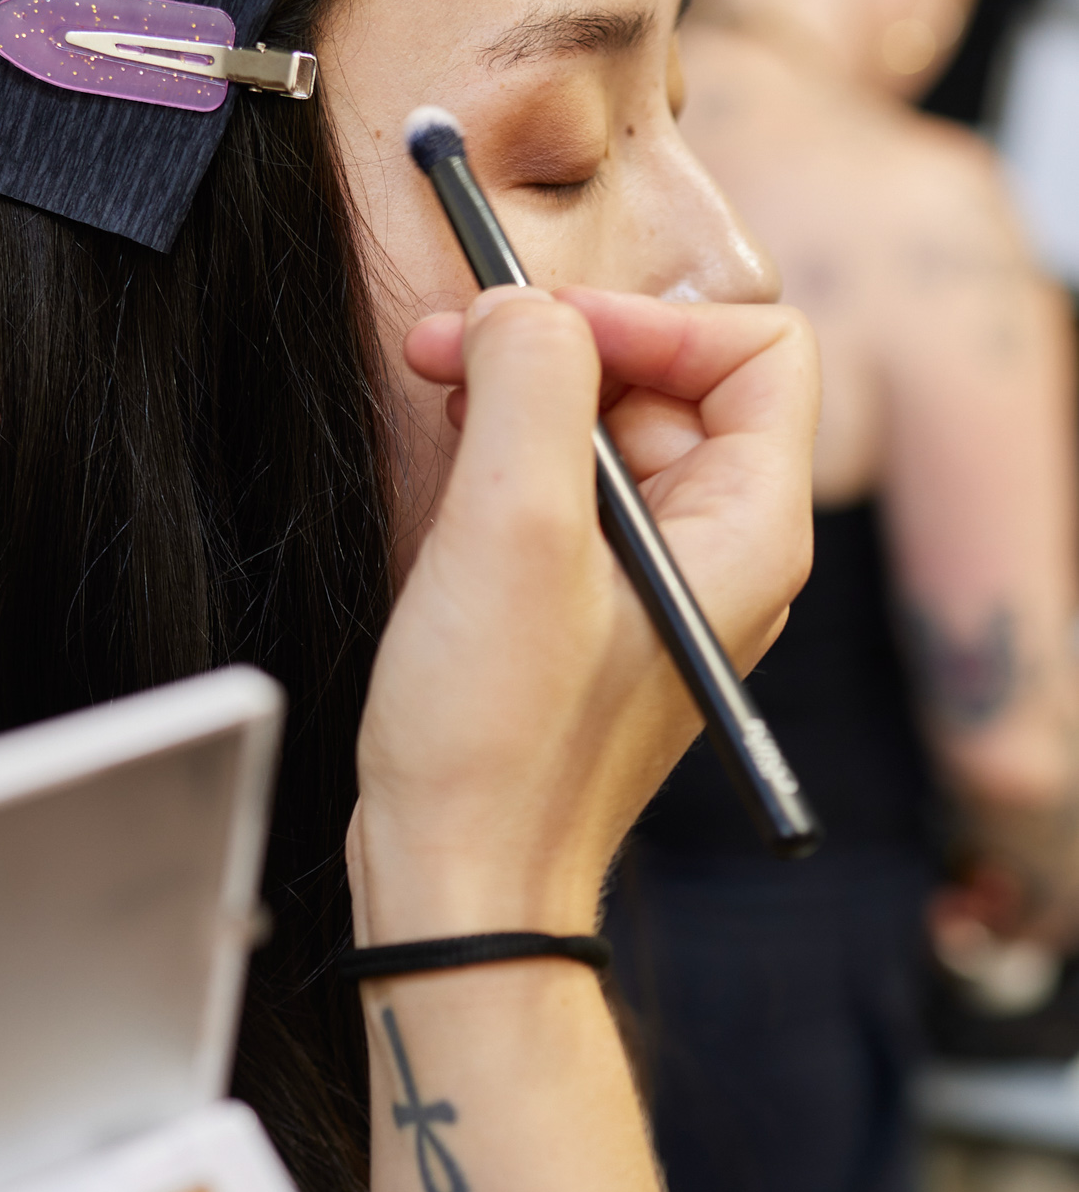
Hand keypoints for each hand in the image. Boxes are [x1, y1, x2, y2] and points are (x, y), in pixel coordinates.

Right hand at [353, 285, 817, 933]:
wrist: (461, 884)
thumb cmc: (500, 741)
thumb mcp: (514, 525)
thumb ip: (533, 380)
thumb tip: (519, 306)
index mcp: (747, 530)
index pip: (756, 347)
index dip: (645, 318)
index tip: (537, 334)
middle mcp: (719, 554)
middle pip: (670, 380)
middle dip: (558, 346)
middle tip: (447, 349)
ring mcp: (651, 587)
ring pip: (605, 433)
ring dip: (519, 397)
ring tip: (435, 397)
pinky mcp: (586, 613)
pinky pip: (564, 495)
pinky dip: (503, 460)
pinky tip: (443, 475)